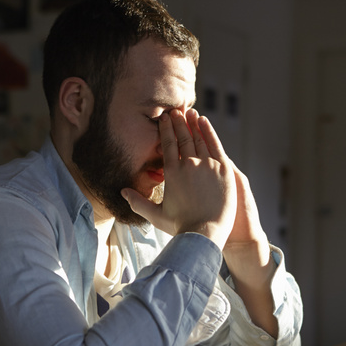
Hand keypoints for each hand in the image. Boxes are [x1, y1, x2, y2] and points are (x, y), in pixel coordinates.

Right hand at [122, 109, 236, 249]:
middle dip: (178, 122)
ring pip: (199, 138)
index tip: (164, 119)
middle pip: (183, 137)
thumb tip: (122, 192)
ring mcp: (208, 165)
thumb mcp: (156, 215)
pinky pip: (216, 145)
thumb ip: (138, 202)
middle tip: (175, 111)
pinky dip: (209, 132)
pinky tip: (204, 122)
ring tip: (189, 113)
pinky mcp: (224, 169)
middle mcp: (189, 164)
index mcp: (172, 173)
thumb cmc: (180, 226)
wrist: (204, 234)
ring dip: (193, 123)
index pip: (168, 144)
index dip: (166, 130)